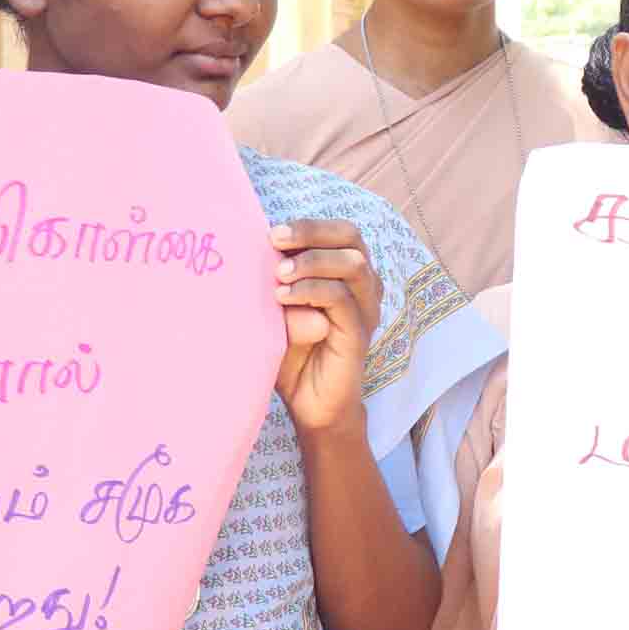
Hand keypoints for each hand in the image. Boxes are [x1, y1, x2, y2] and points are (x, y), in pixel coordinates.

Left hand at [272, 220, 378, 439]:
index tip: (272, 233)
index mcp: (348, 274)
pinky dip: (310, 290)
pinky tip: (283, 297)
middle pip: (352, 237)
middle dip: (311, 232)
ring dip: (312, 261)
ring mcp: (366, 310)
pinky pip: (341, 299)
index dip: (310, 225)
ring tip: (278, 274)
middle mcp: (364, 287)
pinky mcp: (359, 334)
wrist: (307, 404)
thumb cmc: (292, 351)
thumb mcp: (279, 307)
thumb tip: (262, 246)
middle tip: (275, 240)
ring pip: (353, 264)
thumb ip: (278, 277)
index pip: (341, 232)